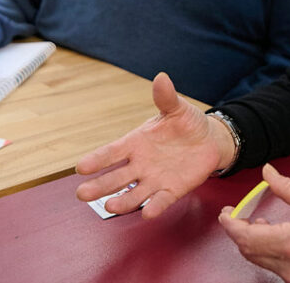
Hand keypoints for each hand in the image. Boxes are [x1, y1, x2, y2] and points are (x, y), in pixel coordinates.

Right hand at [75, 72, 233, 218]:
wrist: (209, 141)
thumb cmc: (186, 123)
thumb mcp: (176, 108)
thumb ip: (165, 98)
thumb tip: (161, 78)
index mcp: (136, 143)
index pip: (112, 152)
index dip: (97, 159)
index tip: (80, 167)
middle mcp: (140, 164)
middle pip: (116, 177)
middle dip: (100, 186)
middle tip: (81, 194)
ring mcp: (155, 179)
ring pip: (135, 193)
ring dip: (124, 201)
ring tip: (111, 206)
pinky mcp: (172, 190)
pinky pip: (162, 200)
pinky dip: (155, 206)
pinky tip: (148, 213)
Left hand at [218, 164, 289, 282]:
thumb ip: (289, 188)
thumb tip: (268, 173)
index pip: (248, 237)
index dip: (231, 224)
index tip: (226, 213)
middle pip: (250, 251)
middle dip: (238, 232)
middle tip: (235, 214)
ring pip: (261, 261)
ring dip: (253, 241)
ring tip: (258, 221)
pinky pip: (276, 267)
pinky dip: (268, 251)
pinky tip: (274, 236)